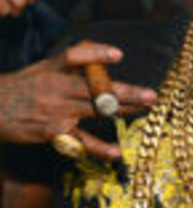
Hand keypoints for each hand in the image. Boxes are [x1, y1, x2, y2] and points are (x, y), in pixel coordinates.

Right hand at [0, 40, 156, 158]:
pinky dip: (99, 148)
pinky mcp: (53, 133)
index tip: (118, 54)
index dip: (96, 54)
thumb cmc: (26, 87)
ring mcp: (55, 111)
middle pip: (95, 88)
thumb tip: (111, 57)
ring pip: (95, 110)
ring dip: (124, 110)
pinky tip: (117, 152)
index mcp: (52, 69)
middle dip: (126, 92)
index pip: (74, 57)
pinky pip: (81, 141)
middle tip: (151, 94)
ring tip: (145, 109)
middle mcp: (55, 88)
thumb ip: (75, 64)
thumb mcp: (44, 68)